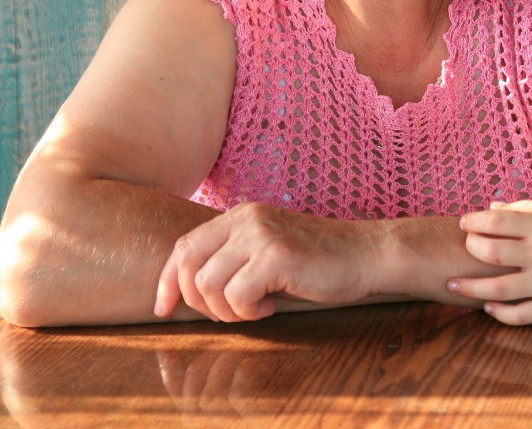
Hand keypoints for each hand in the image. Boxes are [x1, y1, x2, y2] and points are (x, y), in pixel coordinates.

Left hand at [154, 202, 377, 322]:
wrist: (367, 255)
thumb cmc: (320, 262)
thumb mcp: (268, 251)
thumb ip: (234, 259)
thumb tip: (190, 291)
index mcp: (240, 216)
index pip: (185, 246)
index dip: (166, 280)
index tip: (164, 308)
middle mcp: (245, 219)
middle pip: (187, 264)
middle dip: (195, 301)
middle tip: (225, 315)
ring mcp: (260, 235)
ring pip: (208, 284)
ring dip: (225, 310)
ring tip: (253, 309)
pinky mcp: (277, 256)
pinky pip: (237, 295)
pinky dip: (247, 312)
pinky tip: (269, 308)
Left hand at [448, 200, 531, 324]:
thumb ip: (527, 209)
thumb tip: (491, 208)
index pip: (495, 221)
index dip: (472, 222)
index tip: (463, 223)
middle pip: (490, 252)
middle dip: (470, 249)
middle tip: (465, 248)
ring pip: (497, 288)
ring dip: (470, 287)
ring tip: (452, 284)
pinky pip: (519, 314)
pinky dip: (499, 312)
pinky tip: (488, 305)